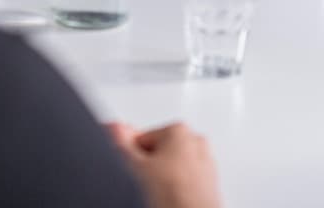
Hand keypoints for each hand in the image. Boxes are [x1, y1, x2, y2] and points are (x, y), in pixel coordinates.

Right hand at [105, 122, 220, 207]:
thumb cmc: (173, 193)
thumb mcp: (137, 166)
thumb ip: (122, 144)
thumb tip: (114, 128)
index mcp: (178, 129)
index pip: (142, 139)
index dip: (134, 158)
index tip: (136, 170)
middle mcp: (195, 140)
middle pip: (159, 151)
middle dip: (151, 166)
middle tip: (149, 183)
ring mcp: (205, 160)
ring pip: (173, 166)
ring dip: (164, 177)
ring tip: (162, 191)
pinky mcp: (210, 179)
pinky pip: (186, 179)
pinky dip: (178, 186)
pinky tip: (174, 196)